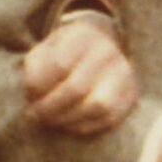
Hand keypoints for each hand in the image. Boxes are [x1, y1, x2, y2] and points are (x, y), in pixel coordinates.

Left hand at [20, 6, 141, 138]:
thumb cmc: (64, 51)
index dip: (39, 87)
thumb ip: (35, 69)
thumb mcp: (44, 49)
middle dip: (50, 108)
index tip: (29, 96)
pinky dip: (84, 126)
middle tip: (35, 115)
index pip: (58, 65)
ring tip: (51, 120)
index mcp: (83, 35)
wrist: (101, 45)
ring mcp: (124, 74)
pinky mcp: (132, 94)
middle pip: (76, 88)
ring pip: (97, 107)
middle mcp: (108, 52)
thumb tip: (35, 96)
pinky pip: (109, 119)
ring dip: (67, 120)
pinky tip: (69, 123)